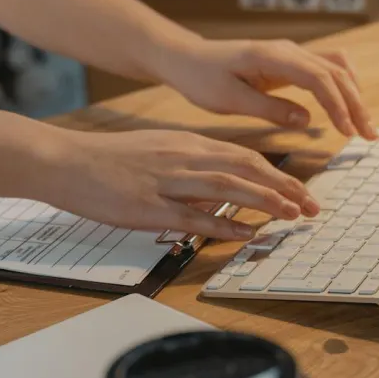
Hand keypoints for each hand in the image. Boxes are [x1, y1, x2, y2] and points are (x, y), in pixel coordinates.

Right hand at [39, 129, 320, 239]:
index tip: (301, 190)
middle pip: (246, 168)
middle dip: (285, 187)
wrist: (66, 161)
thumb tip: (221, 182)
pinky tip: (247, 233)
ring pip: (228, 187)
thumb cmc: (109, 160)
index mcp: (187, 144)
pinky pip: (194, 216)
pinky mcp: (149, 208)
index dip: (278, 174)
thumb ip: (190, 163)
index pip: (245, 155)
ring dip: (266, 201)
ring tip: (293, 215)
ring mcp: (167, 182)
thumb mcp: (157, 151)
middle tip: (312, 206)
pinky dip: (225, 224)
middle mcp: (184, 158)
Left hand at [157, 38, 377, 139]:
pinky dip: (342, 88)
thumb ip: (269, 108)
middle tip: (370, 136)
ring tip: (364, 126)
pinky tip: (346, 109)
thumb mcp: (229, 100)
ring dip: (354, 95)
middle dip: (356, 104)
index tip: (348, 133)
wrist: (187, 58)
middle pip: (336, 72)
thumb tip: (307, 121)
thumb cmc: (202, 78)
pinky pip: (326, 70)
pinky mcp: (290, 62)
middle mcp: (288, 50)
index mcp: (273, 57)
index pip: (319, 78)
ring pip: (337, 69)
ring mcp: (291, 53)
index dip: (339, 105)